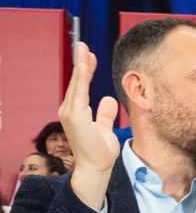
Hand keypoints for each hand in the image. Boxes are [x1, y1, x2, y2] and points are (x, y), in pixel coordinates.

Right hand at [58, 42, 119, 175]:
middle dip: (81, 62)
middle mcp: (69, 109)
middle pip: (76, 81)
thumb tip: (108, 98)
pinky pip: (79, 92)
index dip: (86, 70)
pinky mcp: (74, 116)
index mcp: (76, 111)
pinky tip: (84, 66)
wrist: (96, 167)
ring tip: (83, 49)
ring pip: (77, 84)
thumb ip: (104, 113)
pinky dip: (81, 78)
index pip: (81, 86)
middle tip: (83, 45)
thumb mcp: (105, 128)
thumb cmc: (100, 151)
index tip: (90, 56)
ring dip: (80, 65)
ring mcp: (70, 112)